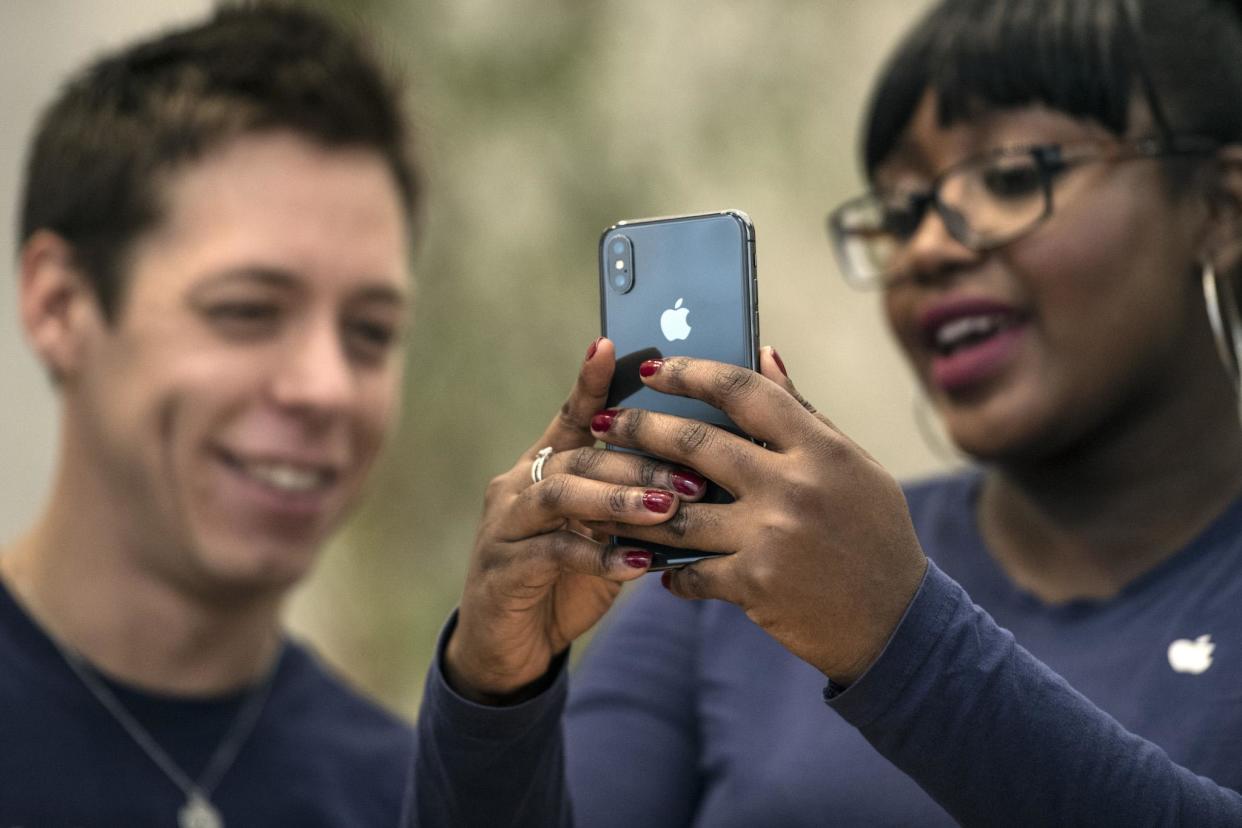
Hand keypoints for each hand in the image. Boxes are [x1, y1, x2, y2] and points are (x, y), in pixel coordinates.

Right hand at [445, 338, 707, 702]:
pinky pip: (554, 552)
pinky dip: (600, 555)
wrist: (509, 648)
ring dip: (619, 499)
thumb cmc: (565, 579)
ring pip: (561, 494)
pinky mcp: (503, 568)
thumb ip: (633, 501)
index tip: (613, 344)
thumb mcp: (602, 533)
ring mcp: (504, 525)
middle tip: (693, 475)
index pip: (571, 414)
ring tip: (667, 509)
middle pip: (580, 454)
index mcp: (544, 467)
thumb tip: (701, 475)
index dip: (591, 381)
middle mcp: (518, 485)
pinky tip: (639, 564)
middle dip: (640, 461)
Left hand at [585, 347, 927, 684]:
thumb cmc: (876, 536)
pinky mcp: (755, 583)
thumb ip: (804, 414)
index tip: (655, 368)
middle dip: (640, 428)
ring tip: (600, 492)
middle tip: (605, 424)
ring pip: (677, 510)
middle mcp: (793, 485)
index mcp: (820, 448)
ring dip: (630, 502)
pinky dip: (668, 567)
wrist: (897, 623)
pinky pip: (691, 570)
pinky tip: (652, 563)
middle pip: (695, 444)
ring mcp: (771, 536)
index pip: (744, 392)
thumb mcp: (854, 466)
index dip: (692, 373)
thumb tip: (765, 355)